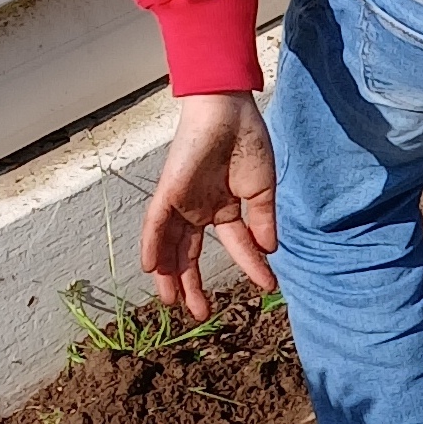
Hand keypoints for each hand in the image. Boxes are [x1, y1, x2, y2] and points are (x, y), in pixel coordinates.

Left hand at [140, 93, 279, 318]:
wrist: (229, 110)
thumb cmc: (247, 142)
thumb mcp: (261, 190)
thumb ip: (262, 221)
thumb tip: (269, 251)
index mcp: (224, 207)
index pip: (236, 245)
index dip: (251, 265)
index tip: (268, 287)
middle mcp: (200, 209)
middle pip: (192, 254)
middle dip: (193, 284)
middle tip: (199, 313)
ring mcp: (182, 202)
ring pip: (171, 246)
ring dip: (170, 275)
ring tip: (172, 303)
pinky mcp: (168, 192)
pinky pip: (155, 224)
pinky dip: (153, 246)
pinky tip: (153, 269)